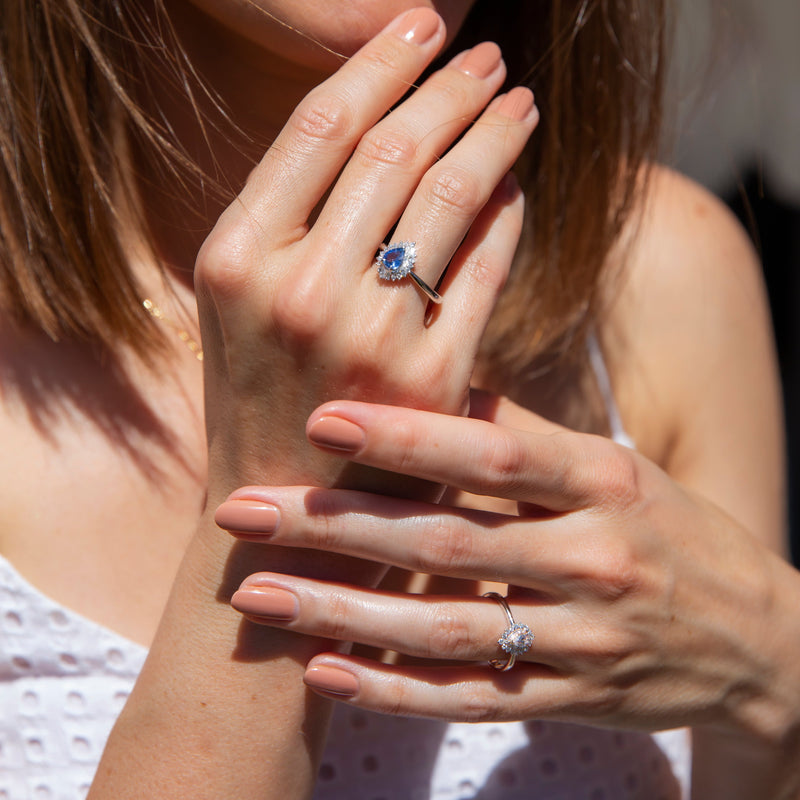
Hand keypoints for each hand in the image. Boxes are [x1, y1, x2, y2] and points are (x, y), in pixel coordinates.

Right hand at [194, 9, 536, 511]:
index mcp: (235, 257)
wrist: (281, 506)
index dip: (382, 60)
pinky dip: (507, 215)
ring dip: (493, 135)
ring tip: (517, 102)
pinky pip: (485, 267)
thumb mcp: (242, 300)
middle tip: (488, 57)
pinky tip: (516, 189)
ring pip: (449, 196)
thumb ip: (294, 215)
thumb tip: (388, 124)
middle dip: (451, 88)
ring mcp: (368, 337)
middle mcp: (296, 290)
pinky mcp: (432, 379)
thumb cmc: (261, 394)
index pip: (321, 124)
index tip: (424, 24)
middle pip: (393, 149)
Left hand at [216, 394, 799, 745]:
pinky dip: (395, 688)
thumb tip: (432, 382)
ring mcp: (582, 639)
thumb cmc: (665, 527)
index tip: (320, 417)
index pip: (494, 451)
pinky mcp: (572, 701)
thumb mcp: (614, 463)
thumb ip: (525, 432)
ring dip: (343, 612)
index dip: (406, 433)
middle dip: (337, 525)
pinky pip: (471, 700)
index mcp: (602, 479)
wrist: (758, 637)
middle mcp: (593, 557)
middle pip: (449, 541)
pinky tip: (324, 671)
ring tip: (257, 593)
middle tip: (243, 508)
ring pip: (446, 629)